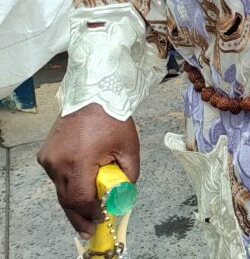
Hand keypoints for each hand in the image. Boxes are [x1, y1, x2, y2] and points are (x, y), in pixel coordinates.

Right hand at [37, 103, 139, 238]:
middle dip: (79, 216)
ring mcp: (48, 159)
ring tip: (86, 212)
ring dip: (73, 200)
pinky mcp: (45, 154)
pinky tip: (79, 189)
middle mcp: (58, 163)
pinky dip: (68, 183)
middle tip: (88, 230)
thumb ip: (128, 174)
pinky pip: (57, 175)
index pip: (81, 199)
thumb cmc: (113, 119)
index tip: (100, 220)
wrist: (94, 93)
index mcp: (78, 162)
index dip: (90, 213)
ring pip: (60, 189)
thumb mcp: (129, 148)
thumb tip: (123, 193)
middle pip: (67, 199)